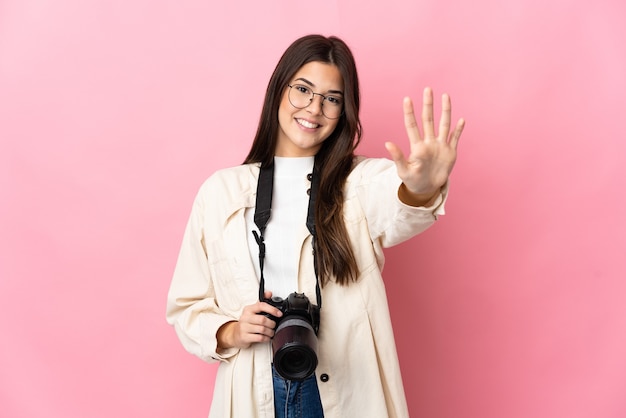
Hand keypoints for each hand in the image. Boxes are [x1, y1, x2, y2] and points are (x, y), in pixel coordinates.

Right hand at [216, 291, 282, 350]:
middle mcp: (245, 317)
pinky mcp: (244, 337)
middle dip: (272, 324)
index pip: (261, 306)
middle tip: (274, 325)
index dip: (272, 309)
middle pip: (263, 319)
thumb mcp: (252, 311)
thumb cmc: (246, 322)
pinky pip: (259, 338)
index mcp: (248, 309)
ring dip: (270, 332)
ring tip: (271, 332)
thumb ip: (261, 302)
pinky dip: (266, 338)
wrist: (234, 334)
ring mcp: (244, 327)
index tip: (279, 314)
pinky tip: (267, 337)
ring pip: (262, 329)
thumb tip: (269, 293)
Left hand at [385, 87, 464, 205]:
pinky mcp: (450, 153)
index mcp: (417, 146)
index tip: (407, 99)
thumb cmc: (412, 180)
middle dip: (428, 105)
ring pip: (443, 124)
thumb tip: (387, 143)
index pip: (412, 126)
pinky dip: (458, 130)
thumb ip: (398, 156)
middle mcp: (429, 142)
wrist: (426, 189)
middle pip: (428, 120)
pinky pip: (455, 138)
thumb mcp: (403, 170)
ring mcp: (440, 146)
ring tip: (445, 96)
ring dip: (445, 111)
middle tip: (427, 89)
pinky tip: (461, 119)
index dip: (409, 113)